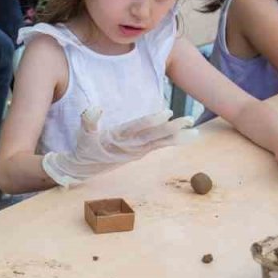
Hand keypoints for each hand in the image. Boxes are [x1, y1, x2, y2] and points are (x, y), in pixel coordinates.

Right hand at [41, 106, 191, 186]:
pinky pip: (158, 146)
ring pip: (160, 143)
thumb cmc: (83, 150)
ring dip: (178, 137)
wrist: (83, 169)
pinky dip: (172, 141)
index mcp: (119, 139)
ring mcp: (137, 151)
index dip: (153, 121)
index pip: (138, 128)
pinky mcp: (139, 152)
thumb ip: (88, 121)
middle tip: (190, 121)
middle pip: (155, 136)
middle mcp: (131, 146)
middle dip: (173, 129)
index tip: (168, 113)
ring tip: (195, 132)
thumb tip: (94, 108)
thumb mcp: (82, 135)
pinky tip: (185, 137)